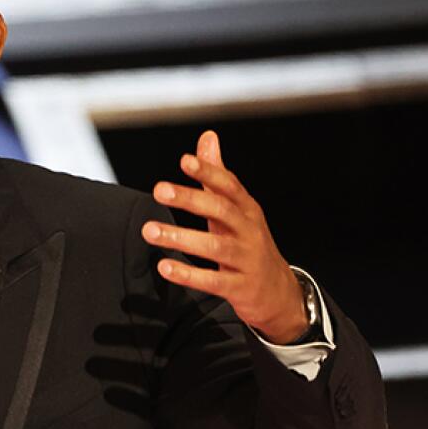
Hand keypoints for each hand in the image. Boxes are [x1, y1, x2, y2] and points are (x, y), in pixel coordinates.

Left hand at [141, 130, 308, 343]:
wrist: (277, 291)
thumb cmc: (248, 243)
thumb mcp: (236, 209)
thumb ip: (217, 175)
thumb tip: (207, 137)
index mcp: (247, 209)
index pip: (229, 185)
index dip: (209, 172)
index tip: (184, 161)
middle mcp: (249, 231)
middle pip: (221, 211)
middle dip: (190, 199)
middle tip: (159, 190)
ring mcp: (246, 259)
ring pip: (215, 246)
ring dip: (181, 238)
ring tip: (150, 230)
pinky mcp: (240, 287)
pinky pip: (214, 280)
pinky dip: (189, 275)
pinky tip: (165, 267)